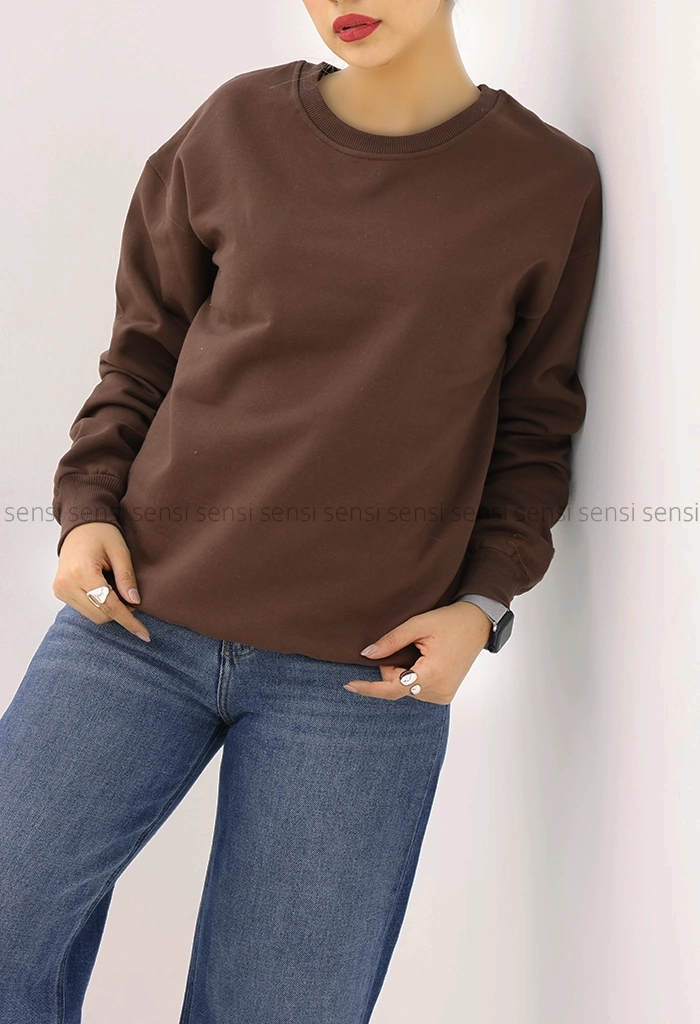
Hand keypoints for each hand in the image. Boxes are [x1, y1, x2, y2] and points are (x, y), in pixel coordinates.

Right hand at [52, 522, 150, 641]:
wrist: (81, 524)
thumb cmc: (102, 533)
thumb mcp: (121, 552)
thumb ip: (127, 578)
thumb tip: (135, 603)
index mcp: (82, 572)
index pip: (109, 606)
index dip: (129, 621)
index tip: (145, 634)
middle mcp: (67, 584)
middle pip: (100, 615)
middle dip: (120, 612)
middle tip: (131, 596)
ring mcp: (60, 589)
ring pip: (92, 615)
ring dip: (109, 608)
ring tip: (114, 586)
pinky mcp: (59, 591)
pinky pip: (84, 609)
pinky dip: (98, 605)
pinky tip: (104, 589)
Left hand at [344, 602, 493, 703]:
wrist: (478, 624)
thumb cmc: (450, 621)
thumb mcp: (418, 624)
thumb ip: (391, 641)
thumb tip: (366, 654)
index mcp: (432, 674)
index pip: (393, 688)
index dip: (369, 688)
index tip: (349, 685)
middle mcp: (439, 690)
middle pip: (398, 687)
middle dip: (393, 669)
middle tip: (408, 647)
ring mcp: (443, 695)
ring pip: (407, 689)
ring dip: (404, 673)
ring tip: (422, 652)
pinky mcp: (445, 695)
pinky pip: (417, 690)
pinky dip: (414, 677)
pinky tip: (426, 661)